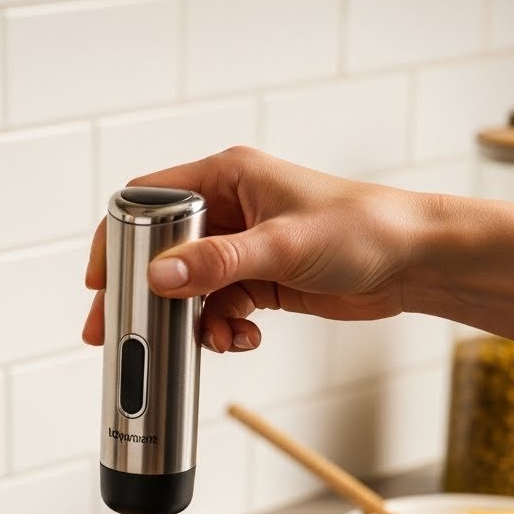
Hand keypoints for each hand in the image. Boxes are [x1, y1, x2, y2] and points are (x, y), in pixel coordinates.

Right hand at [83, 146, 417, 352]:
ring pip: (191, 290)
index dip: (119, 239)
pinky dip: (224, 329)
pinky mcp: (259, 281)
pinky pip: (220, 309)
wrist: (412, 264)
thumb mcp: (282, 247)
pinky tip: (245, 336)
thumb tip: (161, 277)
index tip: (101, 281)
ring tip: (218, 337)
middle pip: (163, 253)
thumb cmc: (362, 230)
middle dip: (148, 296)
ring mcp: (243, 248)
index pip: (150, 201)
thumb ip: (217, 264)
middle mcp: (230, 208)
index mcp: (228, 176)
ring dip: (195, 321)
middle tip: (123, 333)